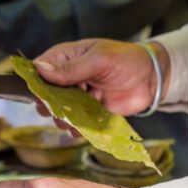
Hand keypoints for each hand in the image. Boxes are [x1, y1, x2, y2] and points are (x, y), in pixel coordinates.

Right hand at [33, 39, 170, 117]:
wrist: (153, 78)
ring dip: (62, 119)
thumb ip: (70, 69)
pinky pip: (74, 125)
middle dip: (48, 104)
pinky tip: (82, 129)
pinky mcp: (88, 113)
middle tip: (58, 108)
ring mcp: (77, 96)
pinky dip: (76, 129)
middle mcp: (67, 78)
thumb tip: (40, 69)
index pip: (38, 69)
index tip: (38, 95)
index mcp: (65, 58)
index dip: (34, 82)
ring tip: (73, 119)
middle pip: (44, 94)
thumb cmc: (126, 60)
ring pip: (57, 112)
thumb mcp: (98, 60)